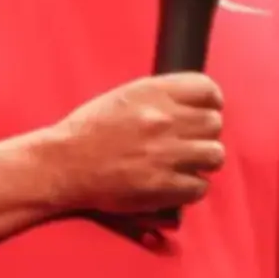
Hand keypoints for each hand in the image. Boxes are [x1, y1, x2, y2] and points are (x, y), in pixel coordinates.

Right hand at [49, 73, 224, 215]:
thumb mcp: (125, 96)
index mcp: (154, 92)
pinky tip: (177, 184)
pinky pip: (200, 187)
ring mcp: (166, 153)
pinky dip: (192, 187)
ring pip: (214, 155)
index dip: (212, 101)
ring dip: (203, 160)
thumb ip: (161, 96)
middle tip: (191, 141)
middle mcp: (164, 119)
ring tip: (187, 163)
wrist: (63, 164)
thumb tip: (193, 103)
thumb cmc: (89, 129)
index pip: (207, 90)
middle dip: (206, 132)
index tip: (208, 109)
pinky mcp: (162, 185)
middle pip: (214, 123)